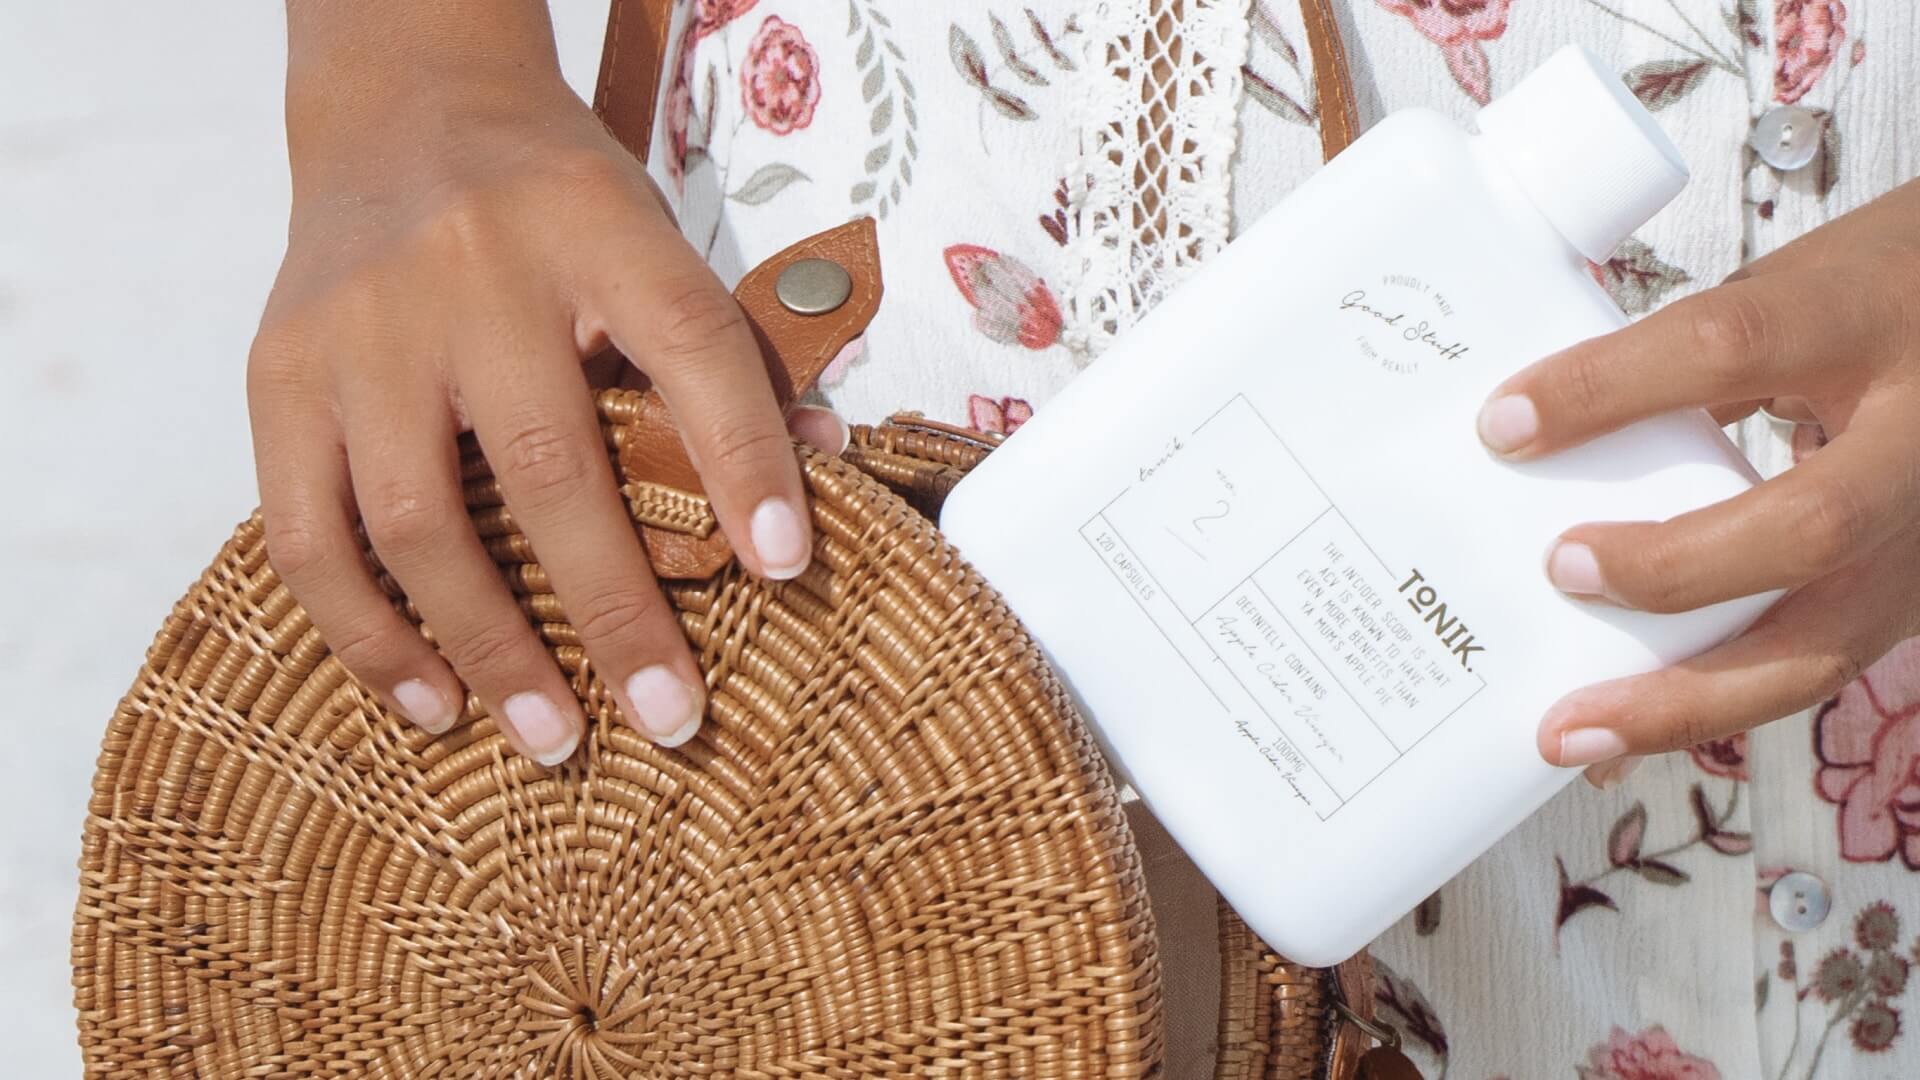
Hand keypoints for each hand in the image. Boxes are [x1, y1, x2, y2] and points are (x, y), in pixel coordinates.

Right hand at [250, 8, 844, 764]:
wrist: (401, 111)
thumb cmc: (558, 206)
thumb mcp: (655, 241)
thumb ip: (727, 358)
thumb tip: (809, 499)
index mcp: (593, 227)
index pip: (691, 346)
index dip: (746, 463)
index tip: (787, 571)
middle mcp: (470, 273)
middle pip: (550, 467)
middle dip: (616, 612)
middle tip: (670, 720)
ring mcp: (360, 330)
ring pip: (420, 522)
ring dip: (491, 648)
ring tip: (553, 740)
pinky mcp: (278, 377)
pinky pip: (310, 534)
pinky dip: (368, 634)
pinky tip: (432, 701)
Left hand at [1475, 178, 1919, 786]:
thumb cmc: (1889, 288)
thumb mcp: (1805, 281)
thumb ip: (1701, 351)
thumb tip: (1547, 418)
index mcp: (1868, 317)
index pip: (1729, 348)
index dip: (1609, 388)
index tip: (1505, 424)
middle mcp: (1919, 442)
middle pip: (1812, 527)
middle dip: (1674, 567)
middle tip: (1560, 570)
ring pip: (1821, 645)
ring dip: (1684, 700)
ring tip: (1570, 730)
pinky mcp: (1912, 600)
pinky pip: (1810, 667)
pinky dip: (1711, 707)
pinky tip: (1627, 735)